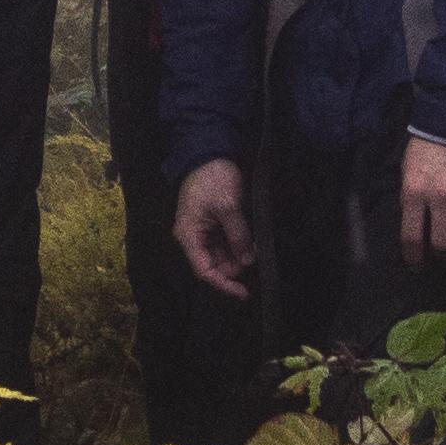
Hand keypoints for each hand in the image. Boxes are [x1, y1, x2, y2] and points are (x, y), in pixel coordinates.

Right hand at [173, 159, 255, 299]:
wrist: (208, 152)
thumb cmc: (213, 178)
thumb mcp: (228, 206)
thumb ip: (238, 236)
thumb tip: (248, 261)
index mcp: (189, 235)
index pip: (204, 271)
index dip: (224, 284)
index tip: (244, 292)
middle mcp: (193, 237)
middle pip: (214, 265)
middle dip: (235, 267)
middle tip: (256, 257)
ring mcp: (203, 231)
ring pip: (222, 255)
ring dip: (239, 256)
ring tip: (255, 246)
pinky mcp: (212, 224)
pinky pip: (225, 243)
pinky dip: (239, 245)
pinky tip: (251, 240)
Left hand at [398, 136, 445, 264]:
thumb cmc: (427, 144)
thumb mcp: (408, 170)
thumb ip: (410, 198)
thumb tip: (416, 227)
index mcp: (415, 192)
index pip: (412, 237)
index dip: (414, 258)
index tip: (417, 265)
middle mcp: (441, 197)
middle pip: (443, 244)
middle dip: (440, 254)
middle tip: (441, 252)